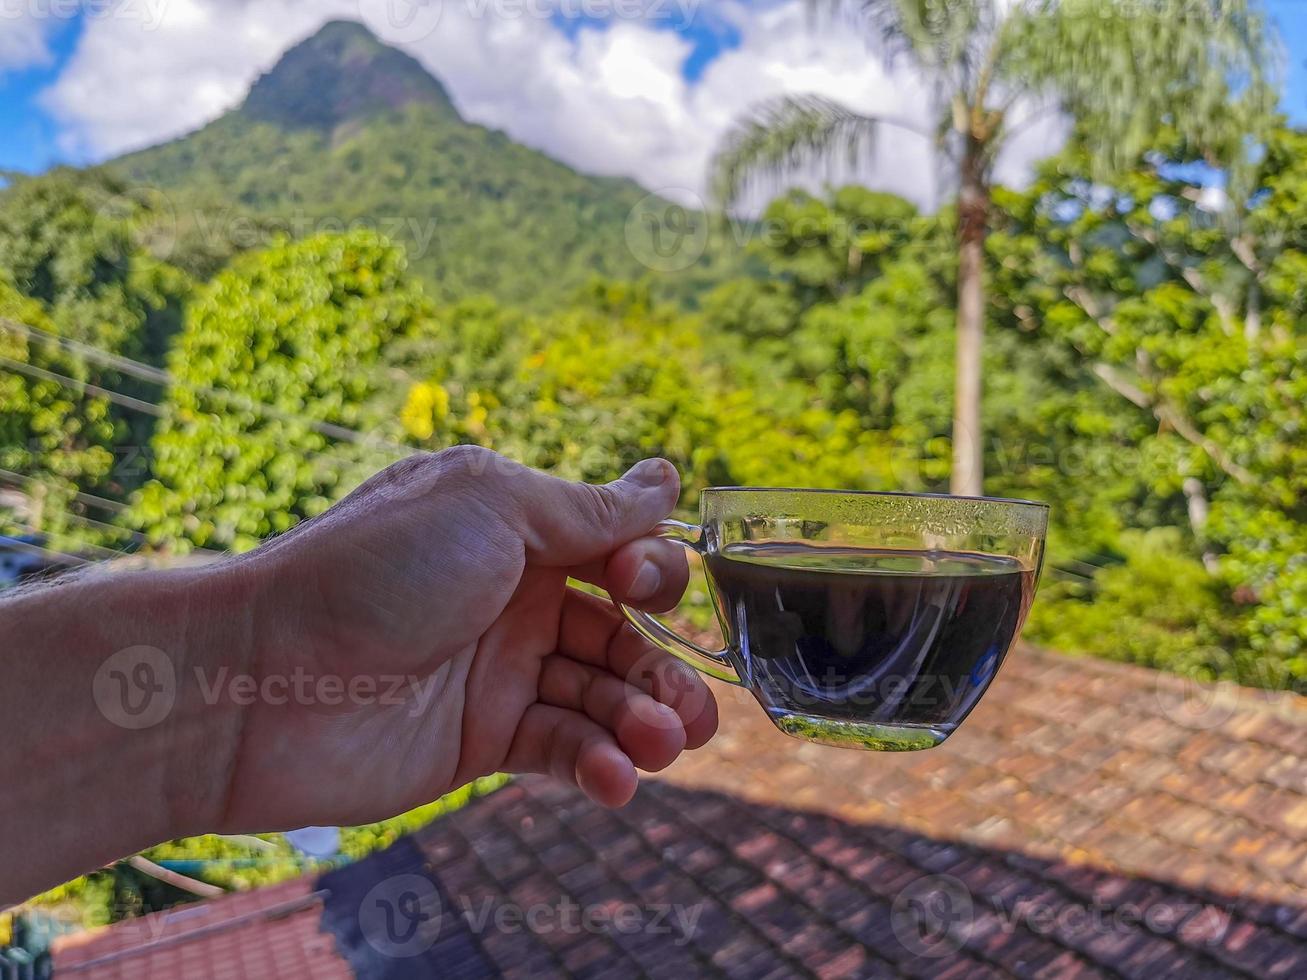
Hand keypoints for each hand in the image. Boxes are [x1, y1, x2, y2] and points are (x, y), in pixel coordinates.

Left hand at [211, 447, 717, 831]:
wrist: (260, 677)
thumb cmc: (373, 569)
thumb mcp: (492, 511)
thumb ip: (589, 512)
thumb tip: (666, 478)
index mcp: (517, 530)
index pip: (619, 550)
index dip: (649, 570)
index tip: (634, 583)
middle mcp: (515, 597)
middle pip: (623, 633)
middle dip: (663, 669)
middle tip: (691, 711)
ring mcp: (499, 671)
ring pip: (602, 698)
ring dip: (644, 723)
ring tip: (663, 745)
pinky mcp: (481, 740)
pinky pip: (561, 750)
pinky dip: (598, 763)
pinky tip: (614, 776)